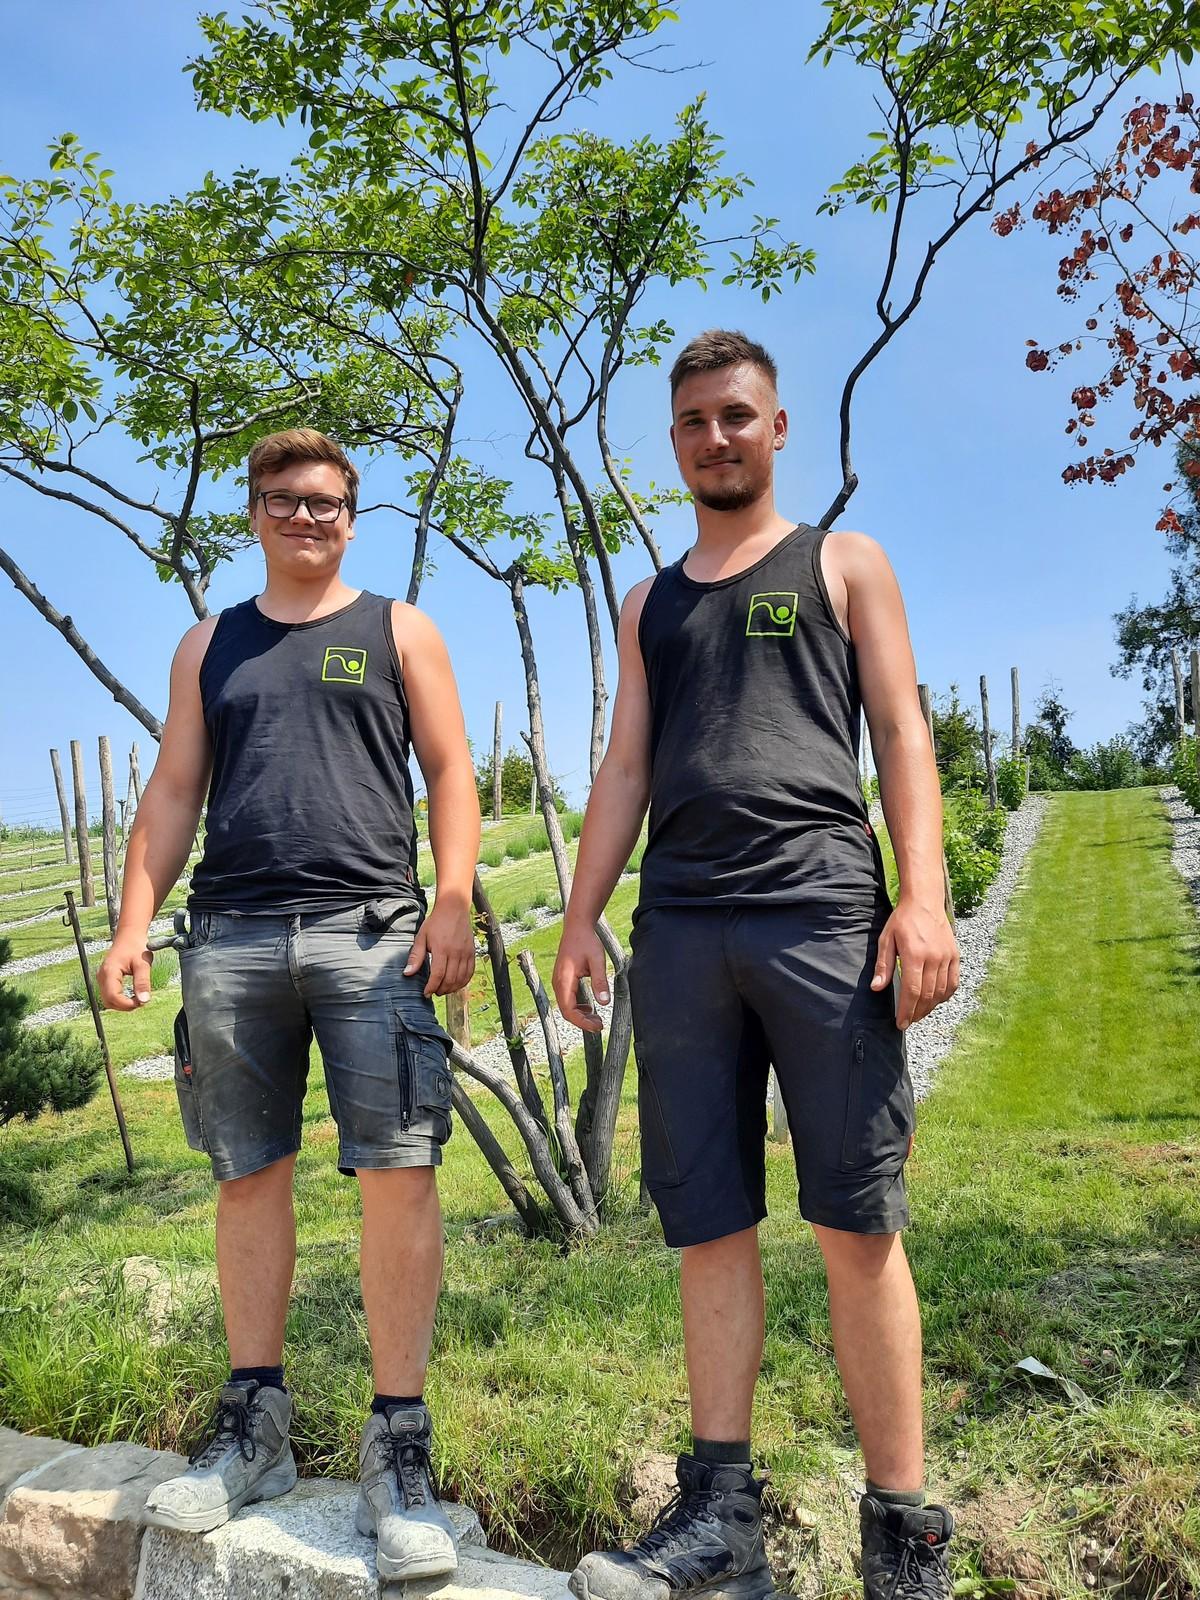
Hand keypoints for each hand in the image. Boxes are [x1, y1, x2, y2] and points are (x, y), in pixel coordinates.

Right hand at [98, 932, 153, 1011]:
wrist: (129, 936)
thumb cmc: (136, 947)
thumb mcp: (143, 964)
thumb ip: (143, 982)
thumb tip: (144, 1001)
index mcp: (109, 972)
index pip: (113, 997)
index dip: (127, 1004)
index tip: (141, 1002)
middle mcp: (102, 976)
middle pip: (108, 1001)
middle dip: (124, 1006)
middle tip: (141, 1001)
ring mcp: (101, 978)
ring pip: (108, 1000)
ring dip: (122, 1004)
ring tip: (138, 998)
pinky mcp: (105, 979)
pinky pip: (109, 995)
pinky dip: (120, 999)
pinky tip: (132, 995)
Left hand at [406, 899, 474, 996]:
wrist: (454, 908)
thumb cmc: (435, 923)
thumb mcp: (421, 937)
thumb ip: (416, 957)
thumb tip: (407, 973)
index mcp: (441, 948)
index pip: (437, 975)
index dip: (431, 987)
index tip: (426, 993)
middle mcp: (455, 952)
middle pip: (450, 979)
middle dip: (441, 990)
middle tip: (434, 992)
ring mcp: (465, 953)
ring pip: (461, 978)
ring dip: (452, 988)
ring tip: (443, 989)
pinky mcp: (472, 952)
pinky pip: (470, 972)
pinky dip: (463, 982)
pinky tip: (456, 984)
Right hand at [553, 921, 609, 1033]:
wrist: (577, 927)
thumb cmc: (586, 941)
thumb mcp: (597, 960)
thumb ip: (600, 981)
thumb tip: (604, 1002)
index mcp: (564, 980)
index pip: (569, 1010)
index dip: (582, 1022)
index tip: (597, 1026)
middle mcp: (558, 983)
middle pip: (566, 1011)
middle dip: (582, 1021)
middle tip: (600, 1025)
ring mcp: (558, 981)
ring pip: (566, 1006)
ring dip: (580, 1015)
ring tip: (596, 1019)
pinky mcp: (562, 979)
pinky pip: (567, 999)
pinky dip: (577, 1006)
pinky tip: (589, 1007)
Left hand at [870, 899, 958, 1029]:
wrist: (925, 902)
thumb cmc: (902, 920)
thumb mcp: (886, 940)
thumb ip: (883, 966)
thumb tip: (877, 988)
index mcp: (915, 955)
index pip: (912, 991)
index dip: (907, 1010)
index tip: (901, 1023)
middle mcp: (934, 958)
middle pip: (927, 995)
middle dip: (917, 1012)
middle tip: (908, 1021)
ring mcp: (947, 957)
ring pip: (941, 992)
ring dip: (930, 1007)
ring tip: (919, 1013)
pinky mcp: (955, 956)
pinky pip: (953, 982)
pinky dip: (945, 995)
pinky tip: (936, 1001)